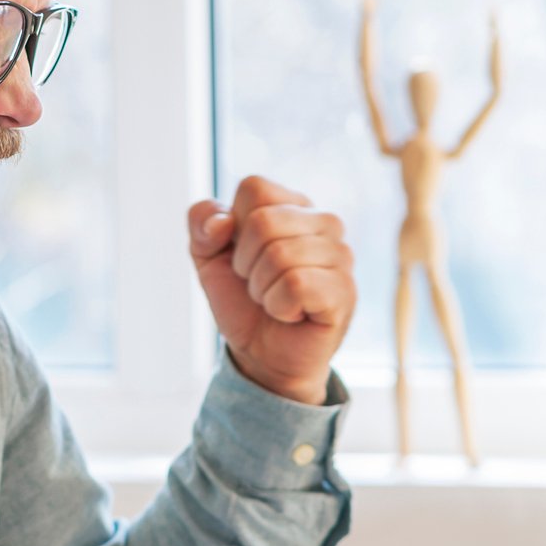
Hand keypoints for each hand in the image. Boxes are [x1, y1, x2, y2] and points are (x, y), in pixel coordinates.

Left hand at [188, 176, 354, 404]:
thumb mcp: (207, 258)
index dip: (232, 228)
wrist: (263, 356)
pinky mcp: (344, 290)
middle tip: (258, 285)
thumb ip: (201, 223)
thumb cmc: (243, 302)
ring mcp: (340, 255)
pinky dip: (279, 305)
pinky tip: (292, 314)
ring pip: (279, 254)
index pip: (254, 188)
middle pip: (263, 221)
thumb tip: (223, 222)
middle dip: (245, 263)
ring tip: (274, 300)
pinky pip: (296, 283)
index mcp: (294, 205)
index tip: (241, 257)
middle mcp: (325, 223)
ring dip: (261, 289)